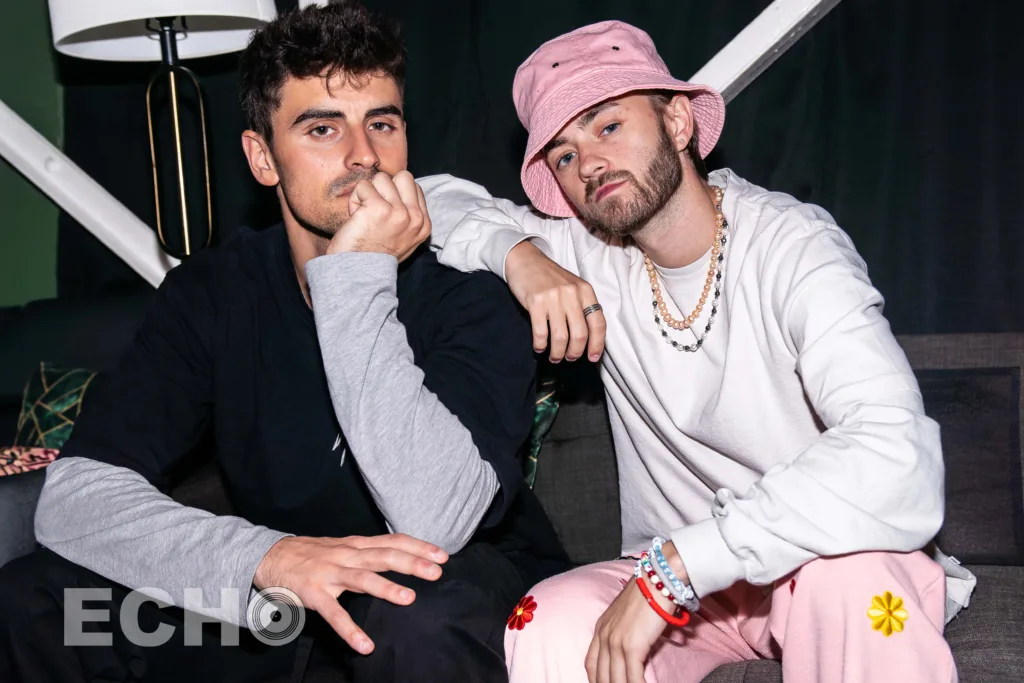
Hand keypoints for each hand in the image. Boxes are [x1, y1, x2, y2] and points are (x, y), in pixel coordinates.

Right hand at [254, 533, 447, 654]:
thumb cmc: (312, 554)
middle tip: (437, 571)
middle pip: (383, 556)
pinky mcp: (313, 594)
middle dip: (411, 562)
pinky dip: (349, 629)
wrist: (270, 556)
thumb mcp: (343, 547)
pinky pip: (334, 614)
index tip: (442, 554)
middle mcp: (346, 556)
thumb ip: (368, 553)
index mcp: (356, 545)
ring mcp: (329, 574)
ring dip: (386, 588)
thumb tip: (401, 557)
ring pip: (362, 579)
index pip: (392, 541)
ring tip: (409, 598)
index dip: (417, 546)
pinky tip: (364, 645)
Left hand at [327, 171, 430, 261]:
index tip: (385, 214)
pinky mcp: (378, 208)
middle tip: (375, 208)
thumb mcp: (404, 237)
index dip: (395, 194)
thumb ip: (407, 214)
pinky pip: (363, 187)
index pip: (414, 187)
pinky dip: (354, 200)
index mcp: (424, 224)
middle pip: (403, 176)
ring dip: (367, 194)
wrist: (358, 273)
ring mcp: (398, 212)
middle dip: (386, 187)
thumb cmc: (374, 255)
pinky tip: (355, 217)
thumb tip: (399, 189)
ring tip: (364, 214)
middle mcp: (415, 218)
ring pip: (381, 179)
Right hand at [504, 241, 605, 363]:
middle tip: (570, 358)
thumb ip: (582, 306)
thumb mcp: (572, 287)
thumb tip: (589, 338)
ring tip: (554, 357)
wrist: (525, 260)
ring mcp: (553, 297)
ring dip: (558, 353)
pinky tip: (539, 347)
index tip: (593, 357)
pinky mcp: (535, 302)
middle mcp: (572, 293)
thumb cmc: (549, 278)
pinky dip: (540, 345)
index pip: (598, 323)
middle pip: (580, 334)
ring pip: (561, 337)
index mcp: (585, 291)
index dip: (597, 344)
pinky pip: (541, 332)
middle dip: (575, 352)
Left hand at [585, 575, 672, 682]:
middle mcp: (604, 636)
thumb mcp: (627, 615)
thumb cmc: (648, 593)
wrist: (657, 579)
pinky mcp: (631, 646)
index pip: (592, 664)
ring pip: (615, 680)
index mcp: (601, 628)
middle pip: (601, 675)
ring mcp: (616, 642)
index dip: (596, 680)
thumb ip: (624, 632)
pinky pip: (632, 677)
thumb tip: (633, 649)